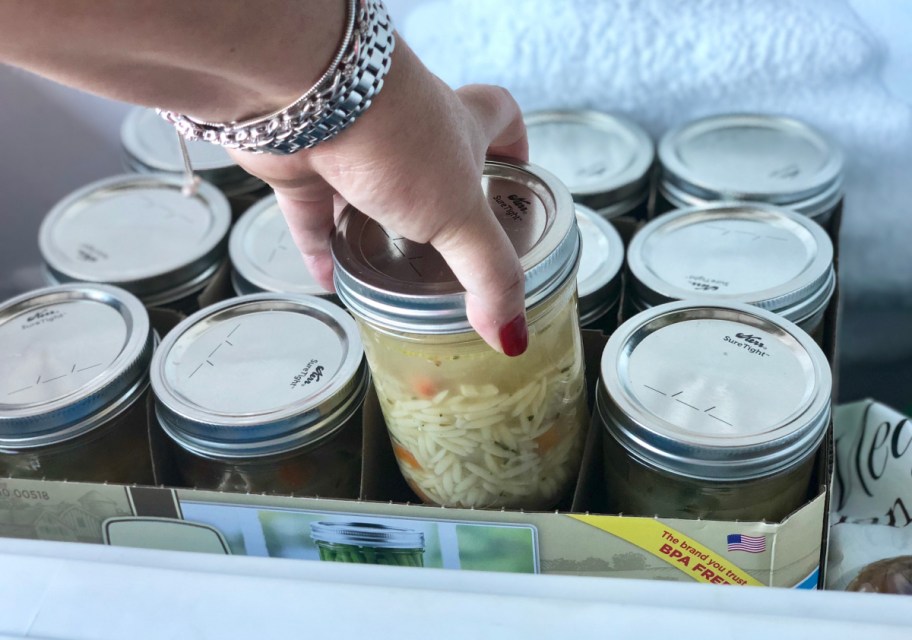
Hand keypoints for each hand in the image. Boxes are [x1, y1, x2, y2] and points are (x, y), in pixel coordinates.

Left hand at [228, 42, 529, 355]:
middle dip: (438, 199)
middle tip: (446, 243)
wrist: (306, 95)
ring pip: (368, 189)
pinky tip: (329, 279)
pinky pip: (312, 212)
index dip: (513, 142)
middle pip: (432, 159)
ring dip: (374, 229)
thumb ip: (489, 274)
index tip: (516, 171)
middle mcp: (406, 130)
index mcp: (458, 126)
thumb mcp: (462, 215)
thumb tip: (510, 333)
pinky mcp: (303, 161)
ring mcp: (353, 143)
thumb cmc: (397, 137)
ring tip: (385, 274)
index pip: (499, 117)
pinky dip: (320, 246)